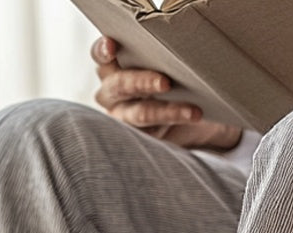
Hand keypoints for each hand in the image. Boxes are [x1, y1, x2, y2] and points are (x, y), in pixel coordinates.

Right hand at [91, 36, 242, 149]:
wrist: (186, 111)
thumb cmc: (168, 77)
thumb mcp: (161, 60)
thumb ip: (158, 51)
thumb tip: (182, 35)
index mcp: (111, 67)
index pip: (100, 56)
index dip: (103, 51)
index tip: (113, 46)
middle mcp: (111, 93)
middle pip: (120, 86)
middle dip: (142, 82)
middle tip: (165, 83)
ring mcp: (123, 117)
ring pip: (139, 114)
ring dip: (166, 111)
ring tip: (192, 111)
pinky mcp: (139, 137)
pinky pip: (154, 133)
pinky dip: (175, 122)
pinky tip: (193, 116)